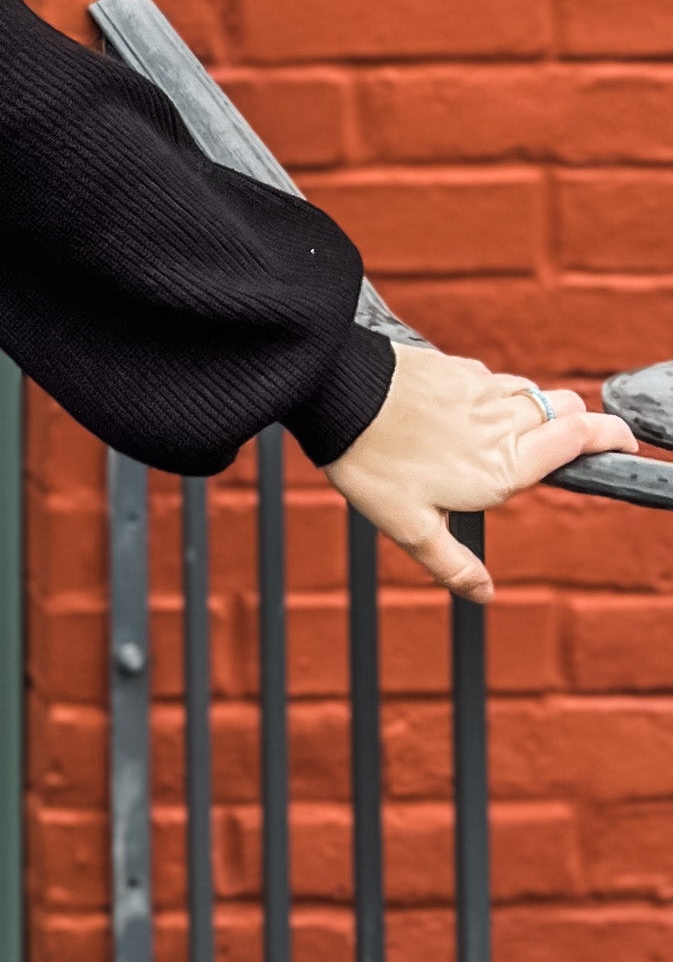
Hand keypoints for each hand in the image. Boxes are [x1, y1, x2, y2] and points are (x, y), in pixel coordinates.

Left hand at [326, 348, 636, 603]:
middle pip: (567, 409)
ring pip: (533, 392)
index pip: (580, 438)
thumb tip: (484, 595)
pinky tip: (471, 414)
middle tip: (575, 443)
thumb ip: (453, 564)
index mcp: (504, 463)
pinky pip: (495, 379)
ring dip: (539, 410)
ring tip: (517, 436)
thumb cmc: (372, 461)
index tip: (627, 444)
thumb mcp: (409, 528)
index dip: (613, 437)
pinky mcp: (456, 367)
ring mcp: (481, 387)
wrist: (335, 391)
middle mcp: (503, 420)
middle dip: (580, 423)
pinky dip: (499, 395)